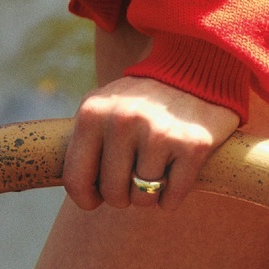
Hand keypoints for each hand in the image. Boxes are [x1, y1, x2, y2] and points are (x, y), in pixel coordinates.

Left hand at [62, 75, 239, 214]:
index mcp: (93, 112)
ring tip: (156, 167)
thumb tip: (74, 188)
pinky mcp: (192, 145)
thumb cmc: (142, 101)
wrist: (194, 69)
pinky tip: (176, 171)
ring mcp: (158, 132)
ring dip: (149, 194)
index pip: (76, 179)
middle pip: (113, 194)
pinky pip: (171, 199)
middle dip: (123, 194)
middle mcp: (123, 120)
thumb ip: (84, 141)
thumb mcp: (104, 107)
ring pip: (143, 198)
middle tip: (134, 174)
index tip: (97, 197)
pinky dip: (172, 196)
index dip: (86, 198)